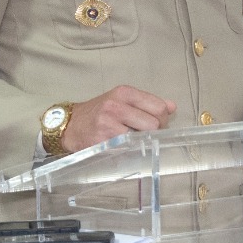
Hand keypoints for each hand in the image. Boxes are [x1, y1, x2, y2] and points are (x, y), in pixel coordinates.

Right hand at [62, 86, 176, 152]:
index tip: (156, 123)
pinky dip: (130, 149)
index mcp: (124, 93)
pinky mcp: (103, 142)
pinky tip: (122, 146)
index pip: (159, 107)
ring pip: (143, 138)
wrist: (71, 125)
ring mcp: (108, 125)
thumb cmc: (99, 112)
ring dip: (141, 141)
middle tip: (144, 133)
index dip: (162, 118)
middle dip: (154, 132)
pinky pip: (128, 149)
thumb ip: (147, 102)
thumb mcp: (122, 100)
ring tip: (132, 139)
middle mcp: (116, 106)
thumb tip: (172, 107)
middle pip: (154, 124)